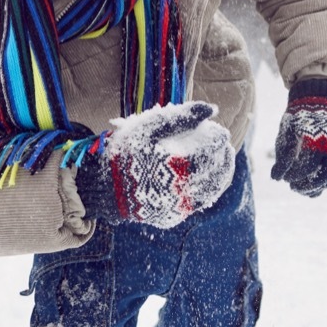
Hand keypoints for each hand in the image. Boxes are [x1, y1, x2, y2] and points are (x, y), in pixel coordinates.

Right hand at [75, 101, 234, 228]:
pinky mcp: (170, 217)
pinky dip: (206, 190)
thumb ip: (182, 117)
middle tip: (225, 146)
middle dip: (225, 158)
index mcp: (176, 166)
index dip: (219, 141)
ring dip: (220, 175)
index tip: (220, 131)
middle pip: (216, 174)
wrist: (101, 186)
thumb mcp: (150, 127)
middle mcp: (180, 191)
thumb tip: (211, 108)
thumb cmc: (125, 151)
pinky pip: (197, 204)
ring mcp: (176, 207)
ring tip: (220, 161)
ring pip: (211, 192)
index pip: (211, 153)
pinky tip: (204, 178)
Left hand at [271, 79, 326, 196]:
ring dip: (318, 187)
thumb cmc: (300, 120)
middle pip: (322, 177)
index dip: (293, 176)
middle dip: (306, 186)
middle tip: (294, 188)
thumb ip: (282, 155)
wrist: (322, 102)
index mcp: (316, 139)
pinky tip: (317, 183)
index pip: (305, 168)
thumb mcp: (287, 133)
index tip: (283, 179)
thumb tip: (276, 178)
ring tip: (305, 189)